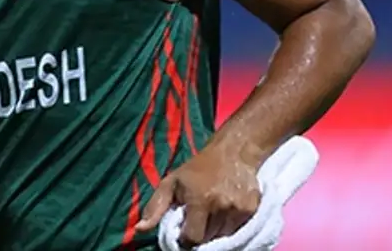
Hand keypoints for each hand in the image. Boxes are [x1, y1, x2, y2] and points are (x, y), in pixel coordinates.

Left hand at [135, 144, 261, 245]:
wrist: (233, 152)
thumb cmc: (197, 168)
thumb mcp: (171, 182)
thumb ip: (155, 207)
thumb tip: (139, 229)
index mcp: (199, 201)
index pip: (192, 238)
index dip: (186, 237)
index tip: (184, 229)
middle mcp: (220, 207)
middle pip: (208, 239)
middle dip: (201, 233)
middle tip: (198, 217)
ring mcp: (238, 209)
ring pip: (223, 236)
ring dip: (215, 230)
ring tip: (212, 212)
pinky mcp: (251, 210)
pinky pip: (237, 230)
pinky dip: (229, 225)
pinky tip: (225, 211)